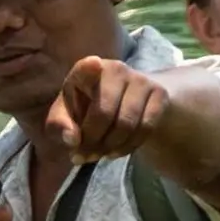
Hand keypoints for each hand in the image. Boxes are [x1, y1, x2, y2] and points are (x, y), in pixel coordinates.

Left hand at [42, 55, 174, 161]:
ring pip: (126, 124)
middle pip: (104, 112)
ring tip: (99, 155)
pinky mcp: (159, 93)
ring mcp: (140, 79)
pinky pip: (146, 128)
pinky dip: (128, 147)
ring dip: (109, 148)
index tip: (94, 64)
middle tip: (84, 156)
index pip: (86, 67)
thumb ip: (60, 125)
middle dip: (92, 141)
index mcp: (85, 70)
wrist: (126, 100)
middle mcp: (115, 68)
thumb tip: (73, 140)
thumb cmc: (87, 106)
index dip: (90, 67)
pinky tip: (116, 151)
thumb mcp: (66, 114)